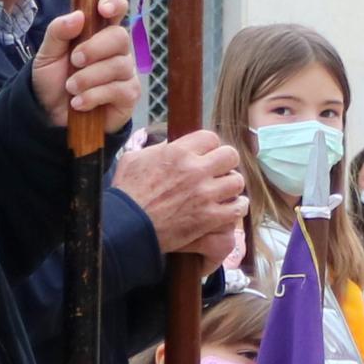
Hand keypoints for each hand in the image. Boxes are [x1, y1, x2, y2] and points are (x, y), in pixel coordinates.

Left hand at [34, 0, 139, 136]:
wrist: (49, 113)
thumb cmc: (52, 79)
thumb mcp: (46, 53)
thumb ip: (58, 31)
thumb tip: (78, 16)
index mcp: (98, 32)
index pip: (116, 8)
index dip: (115, 3)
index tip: (102, 9)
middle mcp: (117, 50)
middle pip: (120, 37)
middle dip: (94, 49)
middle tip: (74, 60)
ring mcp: (125, 72)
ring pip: (118, 66)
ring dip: (88, 78)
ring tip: (71, 88)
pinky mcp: (129, 95)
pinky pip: (119, 90)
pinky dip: (94, 96)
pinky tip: (79, 103)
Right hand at [114, 128, 247, 258]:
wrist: (125, 225)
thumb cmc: (126, 192)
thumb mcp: (135, 159)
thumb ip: (158, 149)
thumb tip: (172, 145)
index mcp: (178, 152)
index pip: (211, 138)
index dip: (211, 147)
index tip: (207, 155)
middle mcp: (195, 170)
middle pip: (230, 156)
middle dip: (226, 163)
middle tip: (220, 172)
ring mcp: (204, 194)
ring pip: (237, 181)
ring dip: (232, 185)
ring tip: (226, 190)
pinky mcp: (209, 217)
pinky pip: (238, 207)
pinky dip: (237, 206)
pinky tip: (232, 206)